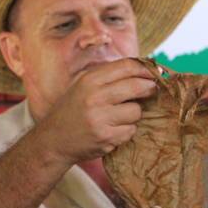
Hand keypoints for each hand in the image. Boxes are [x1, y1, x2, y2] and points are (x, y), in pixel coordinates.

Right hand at [40, 58, 155, 164]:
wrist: (53, 140)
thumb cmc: (72, 110)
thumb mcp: (82, 85)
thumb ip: (108, 77)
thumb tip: (142, 70)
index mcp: (90, 80)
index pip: (126, 67)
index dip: (145, 68)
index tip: (154, 72)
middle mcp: (95, 97)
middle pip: (136, 86)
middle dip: (149, 88)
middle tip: (152, 90)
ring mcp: (101, 118)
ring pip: (136, 111)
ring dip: (134, 114)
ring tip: (121, 116)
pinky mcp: (106, 137)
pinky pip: (131, 130)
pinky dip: (126, 131)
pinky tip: (113, 130)